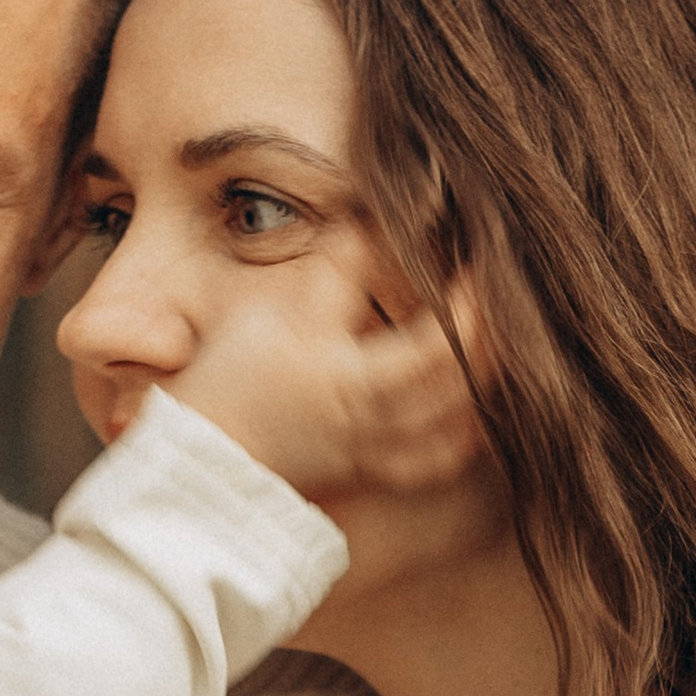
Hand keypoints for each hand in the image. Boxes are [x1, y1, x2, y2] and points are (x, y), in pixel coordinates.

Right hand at [168, 268, 482, 505]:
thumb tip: (367, 223)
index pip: (429, 336)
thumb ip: (327, 274)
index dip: (462, 296)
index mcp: (348, 377)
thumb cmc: (223, 381)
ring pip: (454, 424)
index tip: (473, 260)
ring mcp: (371, 451)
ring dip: (484, 381)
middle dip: (484, 331)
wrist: (198, 457)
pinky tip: (476, 412)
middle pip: (455, 379)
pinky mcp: (366, 471)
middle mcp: (369, 418)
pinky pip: (432, 463)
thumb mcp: (266, 312)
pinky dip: (462, 437)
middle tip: (494, 292)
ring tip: (496, 343)